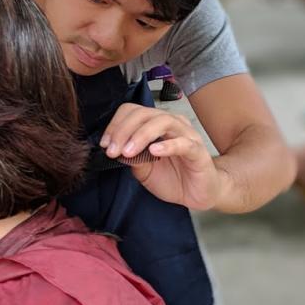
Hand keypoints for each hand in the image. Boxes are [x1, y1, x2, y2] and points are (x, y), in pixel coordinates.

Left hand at [101, 103, 220, 210]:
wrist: (199, 193)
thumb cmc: (174, 178)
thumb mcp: (144, 171)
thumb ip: (131, 158)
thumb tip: (114, 150)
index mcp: (156, 125)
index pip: (133, 111)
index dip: (116, 124)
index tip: (105, 144)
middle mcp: (171, 124)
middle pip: (144, 113)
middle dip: (123, 130)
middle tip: (112, 150)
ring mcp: (186, 135)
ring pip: (162, 122)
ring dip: (141, 135)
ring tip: (128, 151)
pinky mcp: (197, 151)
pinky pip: (183, 143)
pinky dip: (167, 145)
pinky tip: (154, 151)